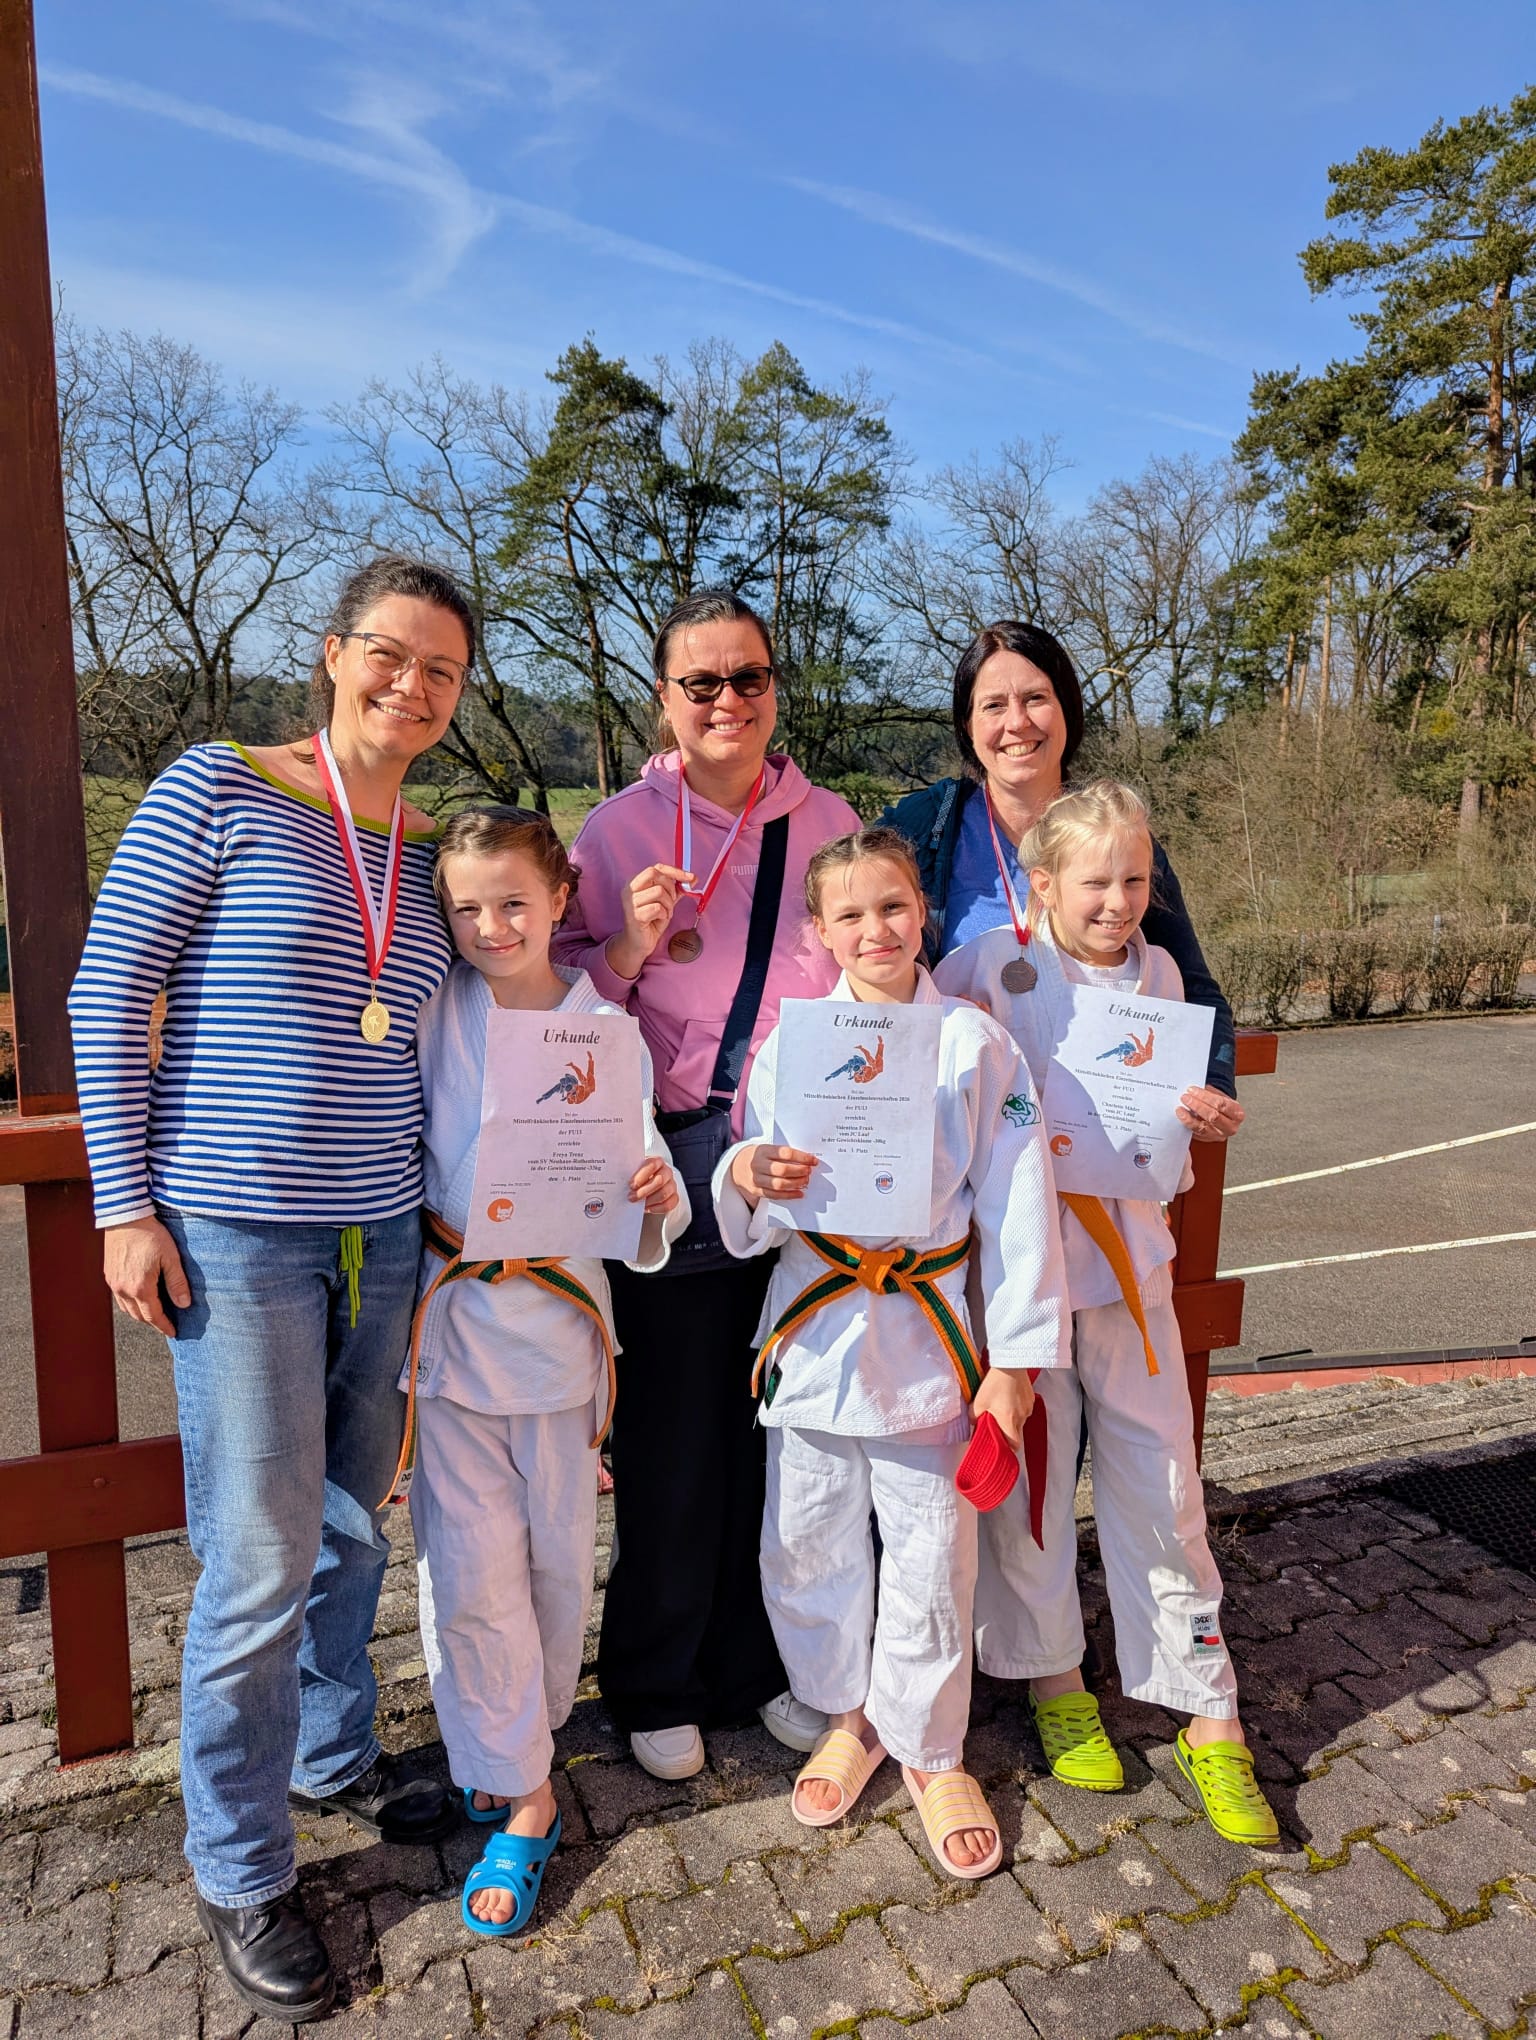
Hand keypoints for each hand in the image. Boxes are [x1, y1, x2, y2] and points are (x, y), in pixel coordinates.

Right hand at [102, 1216, 190, 1336]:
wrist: (126, 1217)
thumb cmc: (150, 1235)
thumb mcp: (170, 1258)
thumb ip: (177, 1283)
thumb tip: (184, 1304)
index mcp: (140, 1288)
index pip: (153, 1316)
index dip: (164, 1326)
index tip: (173, 1332)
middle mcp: (123, 1289)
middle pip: (138, 1315)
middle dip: (152, 1322)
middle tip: (165, 1323)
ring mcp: (113, 1282)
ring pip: (126, 1308)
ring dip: (139, 1313)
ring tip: (153, 1312)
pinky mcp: (108, 1274)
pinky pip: (118, 1297)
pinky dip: (129, 1303)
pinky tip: (138, 1297)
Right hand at [607, 863, 692, 978]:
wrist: (638, 943)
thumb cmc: (651, 921)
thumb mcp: (665, 901)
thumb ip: (676, 889)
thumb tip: (693, 878)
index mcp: (635, 882)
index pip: (656, 867)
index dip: (675, 871)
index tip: (691, 878)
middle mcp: (629, 889)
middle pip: (655, 875)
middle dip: (670, 888)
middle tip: (672, 902)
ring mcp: (630, 902)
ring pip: (658, 891)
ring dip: (668, 904)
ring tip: (665, 913)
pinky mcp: (635, 915)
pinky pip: (657, 908)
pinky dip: (664, 914)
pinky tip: (659, 919)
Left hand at [629, 1157, 678, 1216]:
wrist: (648, 1183)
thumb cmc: (639, 1177)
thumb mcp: (634, 1171)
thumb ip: (629, 1174)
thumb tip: (620, 1183)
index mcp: (657, 1161)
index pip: (652, 1165)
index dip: (641, 1176)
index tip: (631, 1185)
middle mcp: (666, 1172)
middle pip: (659, 1180)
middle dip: (643, 1191)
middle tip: (631, 1197)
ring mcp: (672, 1184)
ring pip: (664, 1193)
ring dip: (648, 1201)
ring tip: (638, 1204)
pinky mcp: (674, 1197)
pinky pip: (669, 1204)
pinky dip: (656, 1208)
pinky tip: (647, 1208)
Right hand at [729, 1143, 817, 1205]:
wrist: (735, 1166)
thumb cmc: (758, 1157)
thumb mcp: (767, 1149)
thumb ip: (783, 1154)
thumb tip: (806, 1161)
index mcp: (762, 1150)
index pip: (785, 1153)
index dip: (802, 1157)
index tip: (813, 1160)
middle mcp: (758, 1165)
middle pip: (782, 1170)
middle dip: (799, 1171)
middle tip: (809, 1171)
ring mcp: (756, 1179)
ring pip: (779, 1184)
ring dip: (796, 1184)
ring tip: (805, 1181)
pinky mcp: (756, 1190)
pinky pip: (774, 1195)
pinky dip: (789, 1195)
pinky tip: (799, 1193)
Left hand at [972, 1365, 1034, 1447]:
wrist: (1010, 1364)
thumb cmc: (995, 1382)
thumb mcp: (979, 1401)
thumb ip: (974, 1416)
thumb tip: (974, 1423)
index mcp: (1009, 1421)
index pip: (1014, 1445)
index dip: (1008, 1449)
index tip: (1000, 1446)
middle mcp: (1021, 1417)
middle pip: (1017, 1433)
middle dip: (1007, 1432)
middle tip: (996, 1424)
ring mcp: (1028, 1408)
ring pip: (1021, 1420)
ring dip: (1012, 1418)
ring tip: (1002, 1406)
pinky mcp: (1031, 1398)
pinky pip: (1024, 1409)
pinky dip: (1017, 1408)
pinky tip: (1009, 1397)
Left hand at [1176, 1086, 1244, 1142]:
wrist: (1221, 1116)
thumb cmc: (1220, 1105)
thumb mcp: (1220, 1096)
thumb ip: (1210, 1092)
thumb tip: (1194, 1090)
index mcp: (1237, 1113)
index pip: (1221, 1104)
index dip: (1205, 1096)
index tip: (1192, 1090)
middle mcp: (1230, 1126)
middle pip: (1213, 1116)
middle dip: (1197, 1106)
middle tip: (1185, 1098)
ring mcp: (1219, 1135)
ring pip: (1203, 1127)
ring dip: (1189, 1117)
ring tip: (1180, 1109)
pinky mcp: (1208, 1139)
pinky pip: (1196, 1133)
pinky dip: (1187, 1124)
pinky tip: (1182, 1117)